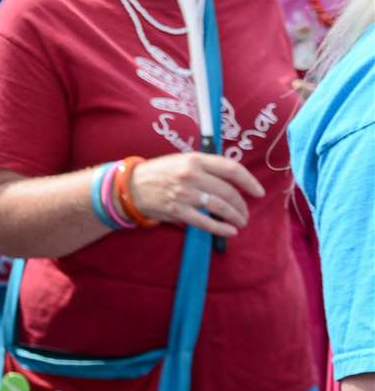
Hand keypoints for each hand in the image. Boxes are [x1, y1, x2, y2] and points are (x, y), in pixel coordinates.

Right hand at [126, 151, 263, 238]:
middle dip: (241, 205)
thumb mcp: (181, 161)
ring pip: (220, 207)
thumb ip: (206, 168)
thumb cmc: (160, 172)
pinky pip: (205, 222)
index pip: (231, 169)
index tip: (258, 192)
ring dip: (235, 217)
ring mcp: (184, 193)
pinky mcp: (177, 210)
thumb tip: (232, 181)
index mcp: (194, 159)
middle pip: (228, 191)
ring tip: (240, 222)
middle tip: (245, 213)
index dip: (249, 181)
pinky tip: (230, 231)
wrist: (131, 186)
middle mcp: (191, 175)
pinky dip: (221, 228)